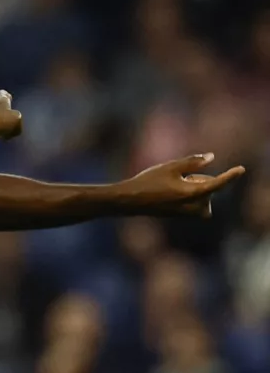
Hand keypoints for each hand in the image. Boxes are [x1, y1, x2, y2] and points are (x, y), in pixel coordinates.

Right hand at [123, 153, 245, 216]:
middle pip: (208, 187)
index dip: (230, 175)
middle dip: (199, 179)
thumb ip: (193, 162)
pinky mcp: (184, 216)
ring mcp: (189, 213)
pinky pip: (196, 203)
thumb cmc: (149, 182)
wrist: (131, 202)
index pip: (217, 183)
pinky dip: (190, 194)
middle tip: (177, 177)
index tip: (241, 169)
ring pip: (203, 195)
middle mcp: (194, 206)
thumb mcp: (170, 167)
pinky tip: (171, 191)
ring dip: (195, 187)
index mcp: (193, 193)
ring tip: (173, 184)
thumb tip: (212, 157)